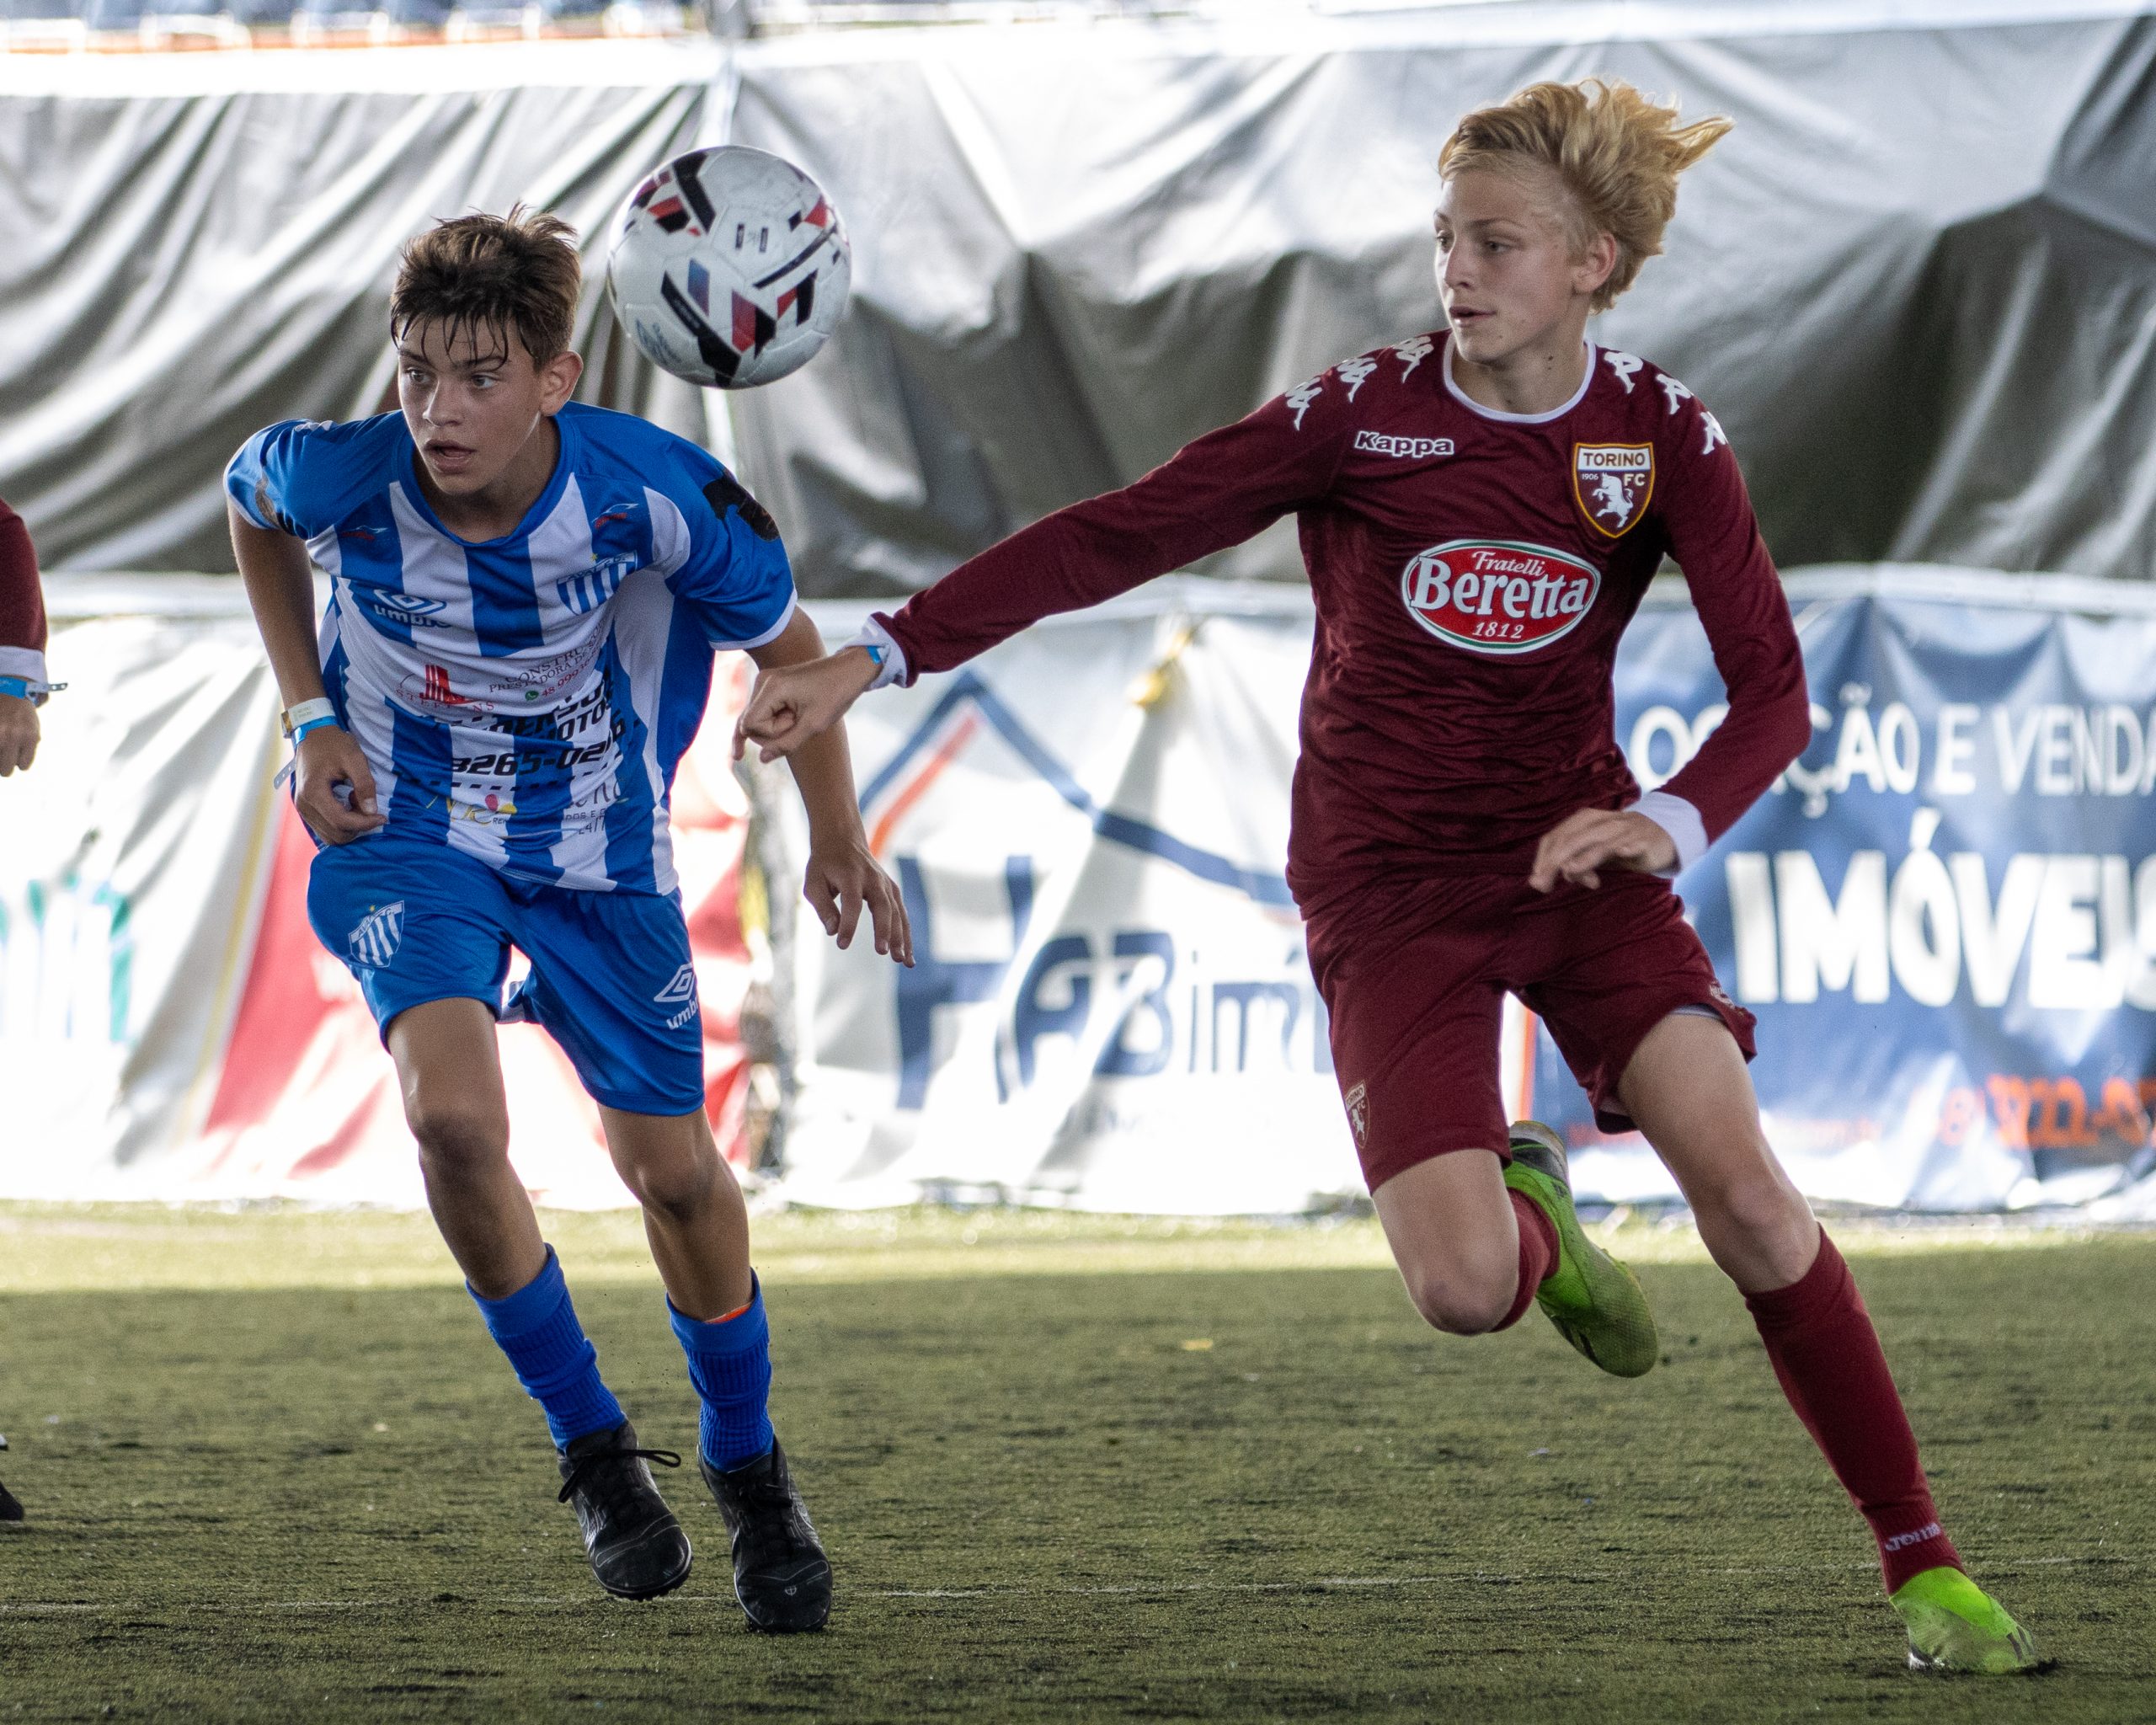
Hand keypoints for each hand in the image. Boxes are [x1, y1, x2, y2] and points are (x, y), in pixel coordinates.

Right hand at [0, 692, 37, 775]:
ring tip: (3, 746)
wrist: (11, 694)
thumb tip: (20, 766)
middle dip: (5, 766)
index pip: (23, 766)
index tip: (18, 756)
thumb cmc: (23, 716)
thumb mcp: (34, 731)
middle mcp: (12, 735)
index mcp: (29, 737)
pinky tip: (1, 743)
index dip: (20, 763)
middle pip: (5, 769)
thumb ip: (29, 748)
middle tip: (5, 756)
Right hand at [294, 724, 386, 844]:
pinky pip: (325, 828)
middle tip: (367, 804)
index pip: (341, 821)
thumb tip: (372, 811)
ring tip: (356, 801)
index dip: (365, 824)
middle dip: (357, 825)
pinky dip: (340, 823)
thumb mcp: (355, 758)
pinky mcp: (305, 809)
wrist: (312, 735)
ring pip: (330, 835)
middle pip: (335, 834)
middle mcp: (303, 805)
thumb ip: (364, 784)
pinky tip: (347, 804)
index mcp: (313, 792)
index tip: (382, 817)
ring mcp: (302, 809)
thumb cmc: (333, 744)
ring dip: (349, 826)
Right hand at [734, 648, 880, 763]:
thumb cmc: (835, 694)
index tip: (795, 723)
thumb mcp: (813, 725)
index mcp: (771, 687)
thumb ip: (786, 743)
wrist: (849, 670)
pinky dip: (773, 720)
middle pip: (749, 722)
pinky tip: (778, 723)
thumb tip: (762, 759)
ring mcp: (766, 680)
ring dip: (775, 725)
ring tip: (800, 714)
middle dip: (772, 730)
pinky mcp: (771, 684)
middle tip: (800, 718)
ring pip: (755, 717)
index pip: (749, 724)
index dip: (770, 734)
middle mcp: (762, 680)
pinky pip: (762, 710)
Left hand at [803, 831, 912, 965]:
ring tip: (903, 961)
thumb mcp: (813, 883)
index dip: (848, 924)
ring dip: (901, 937)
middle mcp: (872, 878)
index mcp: (850, 875)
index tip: (842, 944)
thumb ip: (822, 907)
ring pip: (897, 912)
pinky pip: (901, 914)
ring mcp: (886, 883)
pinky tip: (907, 955)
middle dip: (884, 930)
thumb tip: (833, 931)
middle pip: (882, 905)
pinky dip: (906, 934)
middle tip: (883, 953)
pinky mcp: (892, 890)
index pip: (852, 902)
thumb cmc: (824, 865)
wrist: (843, 839)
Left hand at [1529, 808, 1675, 892]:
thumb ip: (1574, 866)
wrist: (1663, 835)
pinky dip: (1629, 847)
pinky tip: (1624, 851)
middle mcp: (1602, 822)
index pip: (1556, 836)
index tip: (1537, 880)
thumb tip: (1541, 882)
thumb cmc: (1622, 845)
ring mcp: (1624, 830)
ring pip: (1600, 844)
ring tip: (1571, 870)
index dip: (1543, 858)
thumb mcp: (1596, 856)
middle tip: (1544, 885)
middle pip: (1572, 840)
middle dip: (1555, 863)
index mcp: (1586, 820)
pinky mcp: (1644, 840)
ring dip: (1585, 859)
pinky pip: (1635, 843)